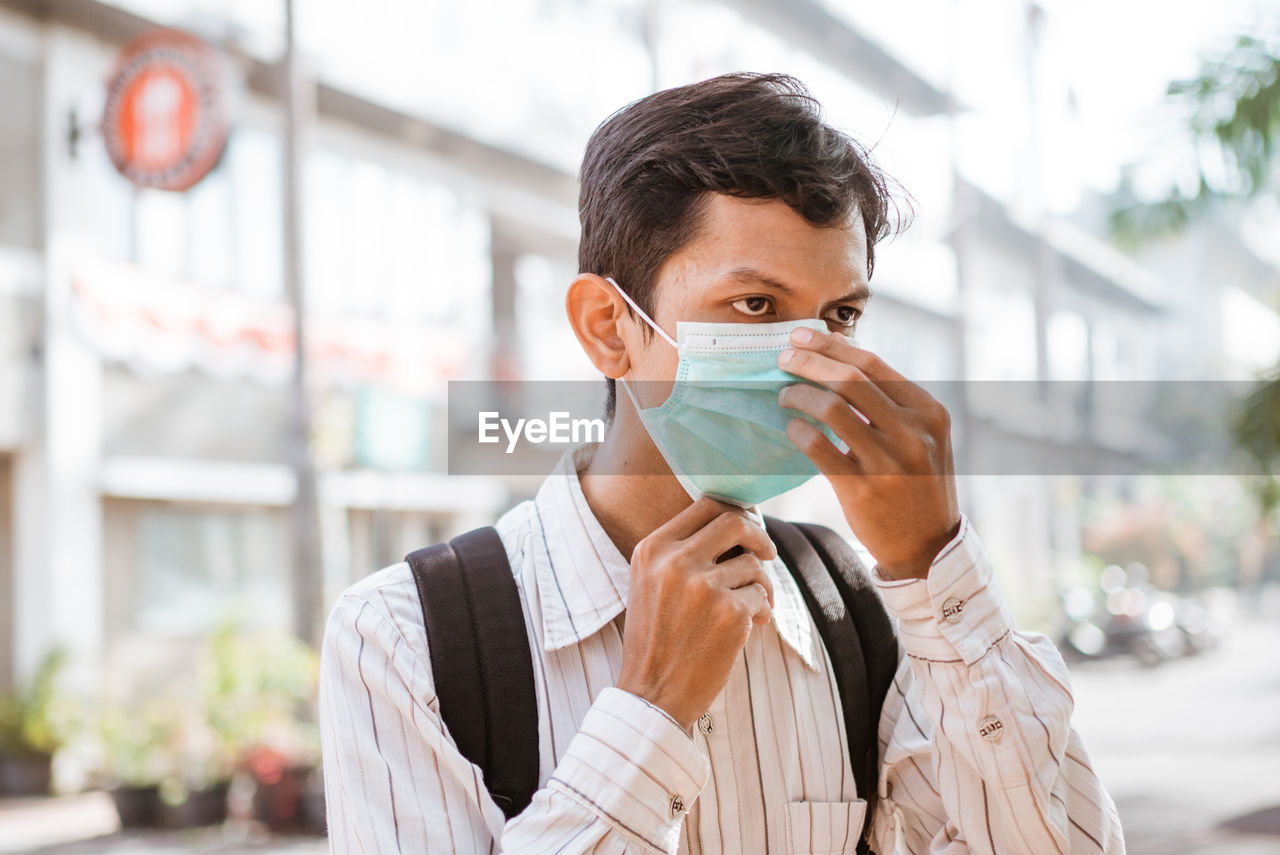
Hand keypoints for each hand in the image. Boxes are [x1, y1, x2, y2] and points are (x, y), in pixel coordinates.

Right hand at [616, 496, 776, 730]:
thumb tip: (738, 521)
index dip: (736, 511)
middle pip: (734, 521)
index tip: (748, 528)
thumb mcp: (651, 584)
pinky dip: (763, 609)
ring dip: (762, 585)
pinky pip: (761, 596)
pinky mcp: (730, 614)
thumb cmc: (657, 640)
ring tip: (753, 607)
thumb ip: (682, 552)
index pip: (704, 504)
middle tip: (767, 553)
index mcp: (652, 549)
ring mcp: (703, 587)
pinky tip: (753, 626)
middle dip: (759, 535)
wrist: (652, 694)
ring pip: (753, 564)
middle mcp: (675, 562)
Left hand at [778, 326, 960, 579]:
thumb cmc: (916, 483)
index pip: (873, 363)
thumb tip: (834, 359)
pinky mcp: (863, 489)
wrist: (928, 546)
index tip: (801, 336)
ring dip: (799, 395)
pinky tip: (792, 428)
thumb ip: (888, 403)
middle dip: (809, 362)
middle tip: (783, 359)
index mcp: (928, 411)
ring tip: (784, 396)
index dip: (831, 345)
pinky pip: (819, 448)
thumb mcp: (920, 436)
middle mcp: (913, 432)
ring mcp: (889, 461)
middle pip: (849, 379)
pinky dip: (799, 431)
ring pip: (832, 409)